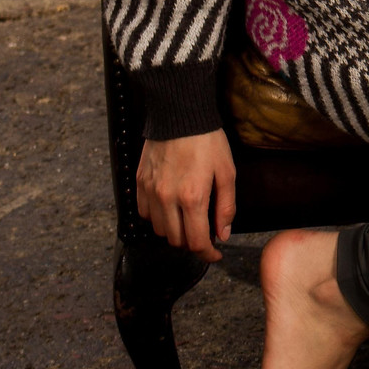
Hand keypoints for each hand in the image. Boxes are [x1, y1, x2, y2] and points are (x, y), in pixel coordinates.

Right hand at [136, 129, 236, 260]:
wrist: (180, 114)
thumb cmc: (207, 141)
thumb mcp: (227, 172)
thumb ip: (226, 207)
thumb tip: (223, 234)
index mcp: (192, 198)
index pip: (197, 242)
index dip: (208, 254)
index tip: (215, 254)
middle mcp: (167, 199)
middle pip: (177, 240)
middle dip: (192, 242)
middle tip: (203, 233)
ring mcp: (151, 191)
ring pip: (159, 230)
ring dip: (175, 231)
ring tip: (187, 218)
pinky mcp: (140, 182)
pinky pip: (145, 213)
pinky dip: (157, 218)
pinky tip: (169, 208)